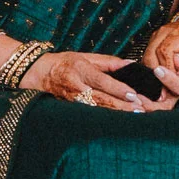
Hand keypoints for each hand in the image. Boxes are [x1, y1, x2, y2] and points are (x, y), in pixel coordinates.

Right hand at [23, 51, 176, 112]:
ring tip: (133, 117)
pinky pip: (89, 115)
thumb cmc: (64, 63)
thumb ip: (109, 62)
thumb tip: (131, 64)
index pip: (102, 81)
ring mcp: (71, 100)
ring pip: (96, 110)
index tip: (134, 95)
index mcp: (79, 69)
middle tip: (140, 110)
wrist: (38, 74)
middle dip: (121, 106)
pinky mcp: (69, 109)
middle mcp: (75, 86)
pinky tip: (117, 122)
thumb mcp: (85, 56)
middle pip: (101, 99)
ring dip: (115, 114)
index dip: (118, 89)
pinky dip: (104, 119)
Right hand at [144, 16, 178, 97]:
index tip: (174, 81)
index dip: (167, 70)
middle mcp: (164, 32)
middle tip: (168, 86)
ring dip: (154, 72)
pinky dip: (153, 68)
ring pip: (146, 58)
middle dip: (158, 74)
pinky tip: (163, 74)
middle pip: (150, 56)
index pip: (164, 52)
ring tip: (167, 80)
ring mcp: (157, 35)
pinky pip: (147, 56)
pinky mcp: (154, 40)